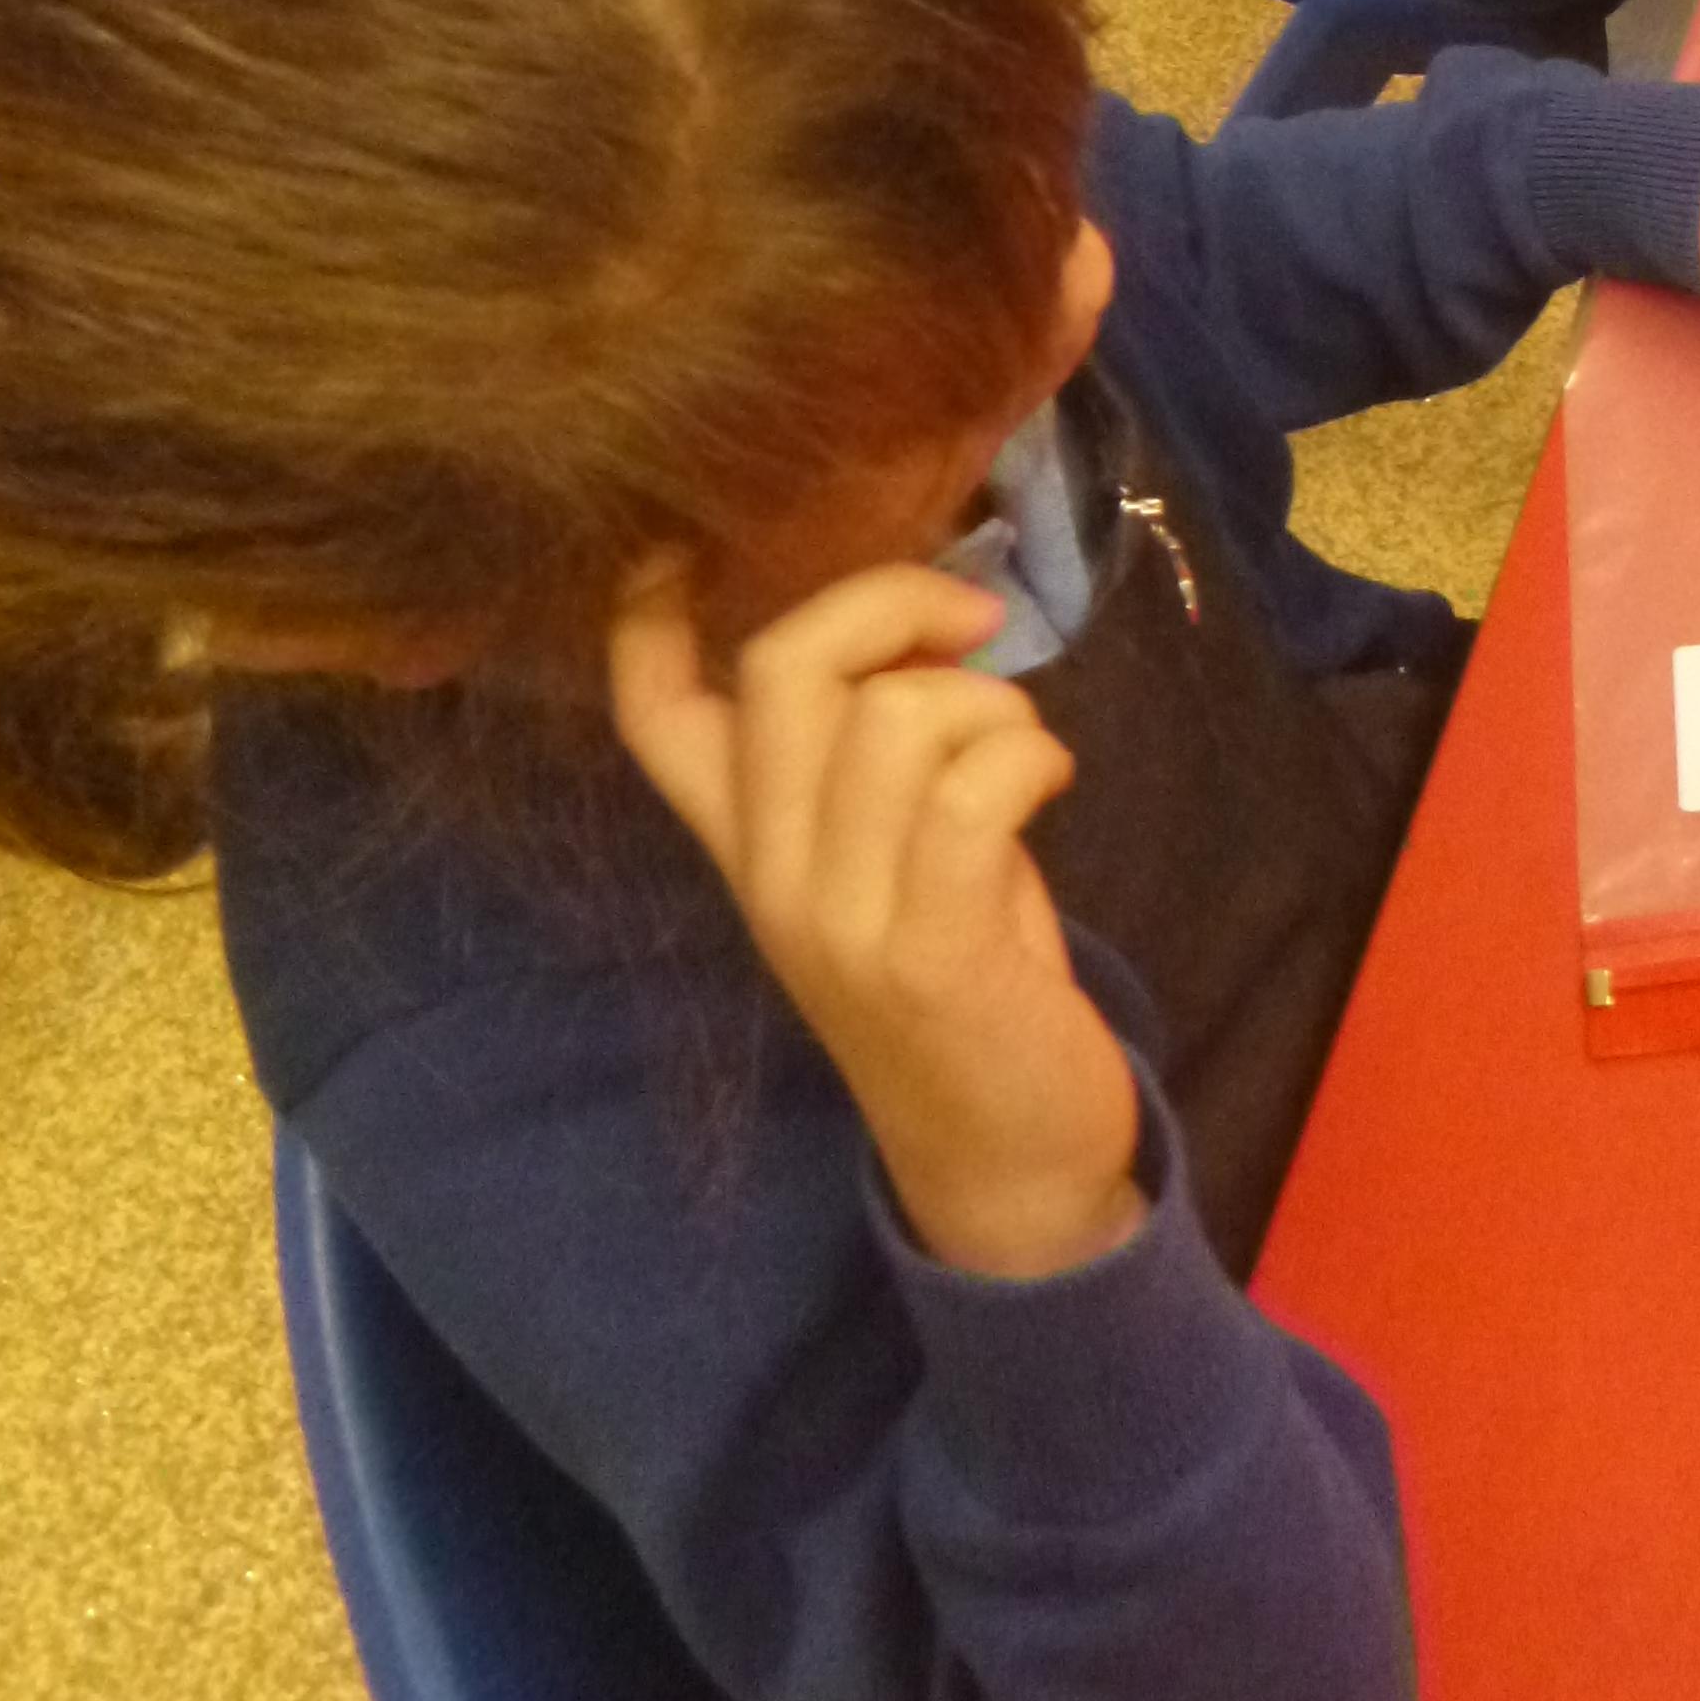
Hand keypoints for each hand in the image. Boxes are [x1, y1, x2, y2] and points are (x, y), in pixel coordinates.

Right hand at [611, 558, 1144, 1281]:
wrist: (1003, 1159)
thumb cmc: (963, 976)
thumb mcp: (890, 853)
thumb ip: (873, 754)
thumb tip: (921, 620)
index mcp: (747, 844)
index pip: (651, 717)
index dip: (648, 614)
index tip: (680, 541)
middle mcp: (769, 874)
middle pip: (783, 668)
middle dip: (889, 604)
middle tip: (971, 627)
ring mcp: (840, 915)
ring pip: (894, 715)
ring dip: (988, 702)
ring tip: (1021, 749)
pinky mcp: (927, 950)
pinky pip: (974, 788)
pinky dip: (1030, 755)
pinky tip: (1051, 782)